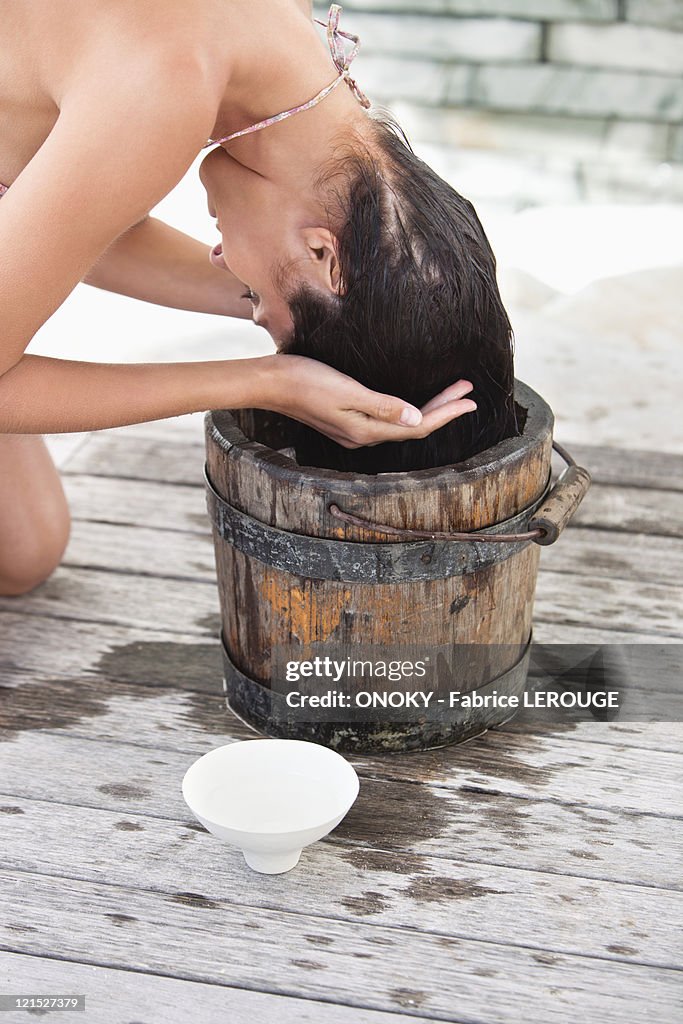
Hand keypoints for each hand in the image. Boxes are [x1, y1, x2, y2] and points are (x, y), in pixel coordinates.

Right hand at [261, 354, 476, 448]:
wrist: (270, 382)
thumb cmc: (306, 381)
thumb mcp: (348, 391)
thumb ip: (383, 406)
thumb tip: (417, 420)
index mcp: (366, 431)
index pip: (418, 427)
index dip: (447, 414)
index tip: (471, 400)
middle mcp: (363, 436)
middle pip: (413, 426)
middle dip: (443, 409)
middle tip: (468, 391)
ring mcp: (354, 430)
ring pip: (402, 423)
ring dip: (428, 408)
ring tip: (451, 392)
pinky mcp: (347, 420)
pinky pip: (388, 419)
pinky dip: (408, 409)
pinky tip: (413, 403)